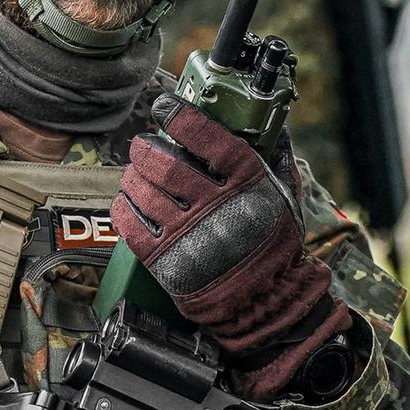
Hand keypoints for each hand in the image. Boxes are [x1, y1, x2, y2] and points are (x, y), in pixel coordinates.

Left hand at [113, 98, 350, 399]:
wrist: (262, 302)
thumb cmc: (274, 246)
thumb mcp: (287, 198)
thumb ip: (277, 160)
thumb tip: (273, 127)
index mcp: (246, 184)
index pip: (206, 138)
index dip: (180, 117)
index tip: (166, 107)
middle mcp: (215, 206)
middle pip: (166, 162)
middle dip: (146, 147)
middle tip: (143, 144)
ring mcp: (188, 234)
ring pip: (143, 190)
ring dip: (131, 174)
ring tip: (134, 171)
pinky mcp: (166, 261)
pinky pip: (130, 224)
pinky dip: (122, 206)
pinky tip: (127, 200)